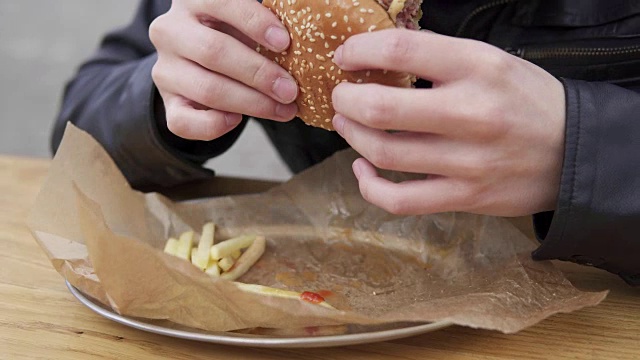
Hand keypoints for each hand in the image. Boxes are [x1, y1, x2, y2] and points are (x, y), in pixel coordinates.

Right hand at [149, 0, 297, 140]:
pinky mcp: (167, 102)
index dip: (254, 23)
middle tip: (291, 90)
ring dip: (251, 103)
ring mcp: (165, 69)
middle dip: (259, 74)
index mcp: (193, 1)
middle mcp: (170, 31)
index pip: (221, 4)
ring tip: (283, 109)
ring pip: (206, 89)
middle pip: (214, 52)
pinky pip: (184, 122)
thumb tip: (306, 42)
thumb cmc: (233, 35)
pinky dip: (214, 125)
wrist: (199, 60)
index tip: (285, 43)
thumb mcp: (245, 21)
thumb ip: (266, 26)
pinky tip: (238, 120)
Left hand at [331, 29, 565, 216]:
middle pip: (381, 108)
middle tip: (341, 96)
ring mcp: (468, 161)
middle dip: (345, 99)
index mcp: (479, 67)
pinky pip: (399, 200)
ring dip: (351, 136)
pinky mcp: (465, 197)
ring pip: (383, 153)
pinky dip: (369, 187)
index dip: (359, 50)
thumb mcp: (492, 61)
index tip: (345, 56)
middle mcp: (472, 113)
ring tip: (347, 124)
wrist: (575, 151)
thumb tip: (380, 53)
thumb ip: (438, 56)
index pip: (401, 49)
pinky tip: (363, 170)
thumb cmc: (525, 100)